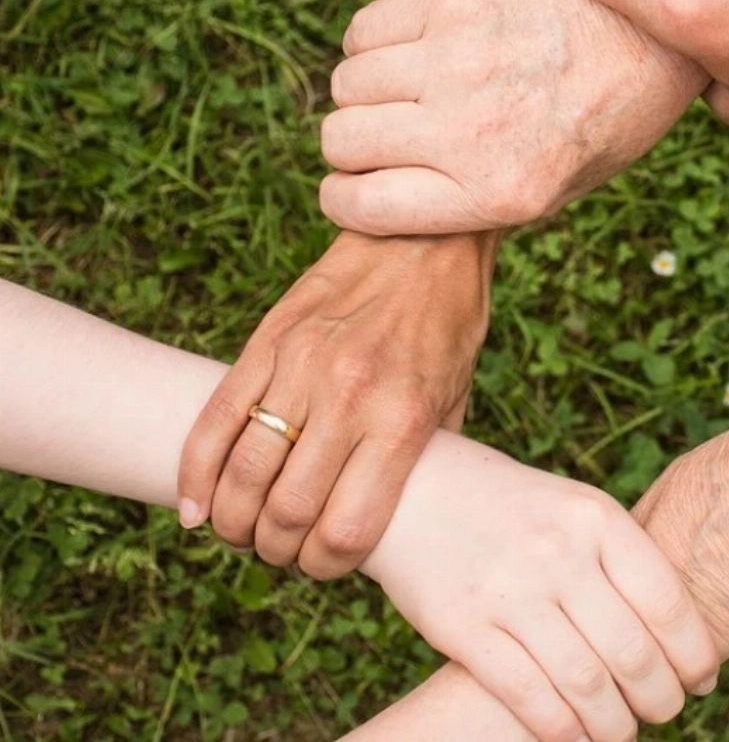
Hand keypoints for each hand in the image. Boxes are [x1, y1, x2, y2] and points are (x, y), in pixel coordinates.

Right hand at [178, 232, 492, 578]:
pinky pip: (215, 419)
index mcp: (402, 421)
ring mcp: (301, 367)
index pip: (346, 529)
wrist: (423, 239)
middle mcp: (349, 398)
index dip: (326, 567)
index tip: (324, 567)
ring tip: (242, 532)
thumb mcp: (456, 399)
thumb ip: (424, 460)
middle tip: (280, 552)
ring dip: (234, 521)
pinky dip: (195, 473)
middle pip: (286, 512)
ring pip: (243, 472)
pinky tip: (196, 507)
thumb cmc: (448, 326)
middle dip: (277, 551)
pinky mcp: (267, 342)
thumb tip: (396, 520)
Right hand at [318, 0, 707, 236]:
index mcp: (497, 193)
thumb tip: (388, 205)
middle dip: (352, 147)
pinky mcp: (457, 2)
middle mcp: (471, 132)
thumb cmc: (602, 124)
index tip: (354, 189)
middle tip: (384, 138)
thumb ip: (473, 206)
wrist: (651, 38)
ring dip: (363, 93)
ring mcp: (460, 62)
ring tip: (402, 92)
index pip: (362, 206)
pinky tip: (407, 51)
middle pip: (342, 141)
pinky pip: (365, 30)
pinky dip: (370, 45)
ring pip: (348, 83)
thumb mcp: (555, 194)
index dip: (345, 200)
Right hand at [362, 435, 719, 741]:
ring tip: (621, 731)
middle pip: (632, 652)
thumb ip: (620, 559)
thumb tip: (680, 634)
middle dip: (660, 697)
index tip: (701, 680)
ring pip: (585, 684)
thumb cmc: (512, 506)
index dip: (694, 653)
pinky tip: (574, 738)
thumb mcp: (574, 508)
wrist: (413, 488)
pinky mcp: (462, 626)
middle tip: (664, 712)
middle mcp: (558, 552)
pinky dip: (561, 730)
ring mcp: (508, 590)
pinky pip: (528, 695)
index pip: (667, 603)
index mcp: (596, 518)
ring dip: (614, 725)